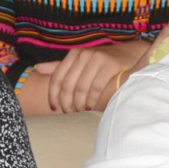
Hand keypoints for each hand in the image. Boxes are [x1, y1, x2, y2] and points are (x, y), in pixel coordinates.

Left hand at [33, 32, 165, 113]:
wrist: (131, 54)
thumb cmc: (102, 62)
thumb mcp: (80, 62)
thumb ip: (59, 66)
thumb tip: (37, 68)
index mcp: (74, 54)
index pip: (57, 78)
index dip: (53, 95)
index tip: (54, 108)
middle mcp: (84, 55)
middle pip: (67, 85)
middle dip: (66, 103)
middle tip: (69, 113)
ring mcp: (97, 59)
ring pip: (81, 89)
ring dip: (79, 104)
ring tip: (80, 111)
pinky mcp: (110, 65)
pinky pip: (95, 88)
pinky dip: (92, 101)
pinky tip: (91, 107)